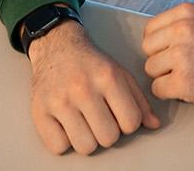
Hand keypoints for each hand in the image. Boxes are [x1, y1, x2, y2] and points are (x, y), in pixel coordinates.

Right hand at [27, 22, 159, 154]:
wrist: (57, 46)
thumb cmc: (90, 63)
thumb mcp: (120, 74)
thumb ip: (139, 100)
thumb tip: (154, 125)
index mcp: (108, 77)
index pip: (130, 122)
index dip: (127, 123)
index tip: (118, 115)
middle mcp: (82, 88)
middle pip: (108, 138)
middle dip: (107, 132)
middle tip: (99, 118)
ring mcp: (59, 100)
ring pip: (85, 146)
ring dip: (86, 139)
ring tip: (83, 122)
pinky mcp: (39, 111)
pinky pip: (58, 147)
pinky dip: (63, 141)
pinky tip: (65, 124)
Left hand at [141, 3, 193, 111]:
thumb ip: (178, 26)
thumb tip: (150, 38)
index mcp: (186, 13)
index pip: (150, 29)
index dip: (160, 44)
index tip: (176, 51)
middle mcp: (182, 30)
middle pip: (147, 49)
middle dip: (160, 60)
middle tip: (183, 66)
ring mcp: (181, 56)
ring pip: (150, 69)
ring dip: (165, 77)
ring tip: (189, 76)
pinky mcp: (183, 81)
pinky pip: (157, 89)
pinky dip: (170, 93)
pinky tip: (189, 88)